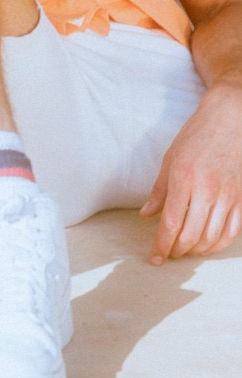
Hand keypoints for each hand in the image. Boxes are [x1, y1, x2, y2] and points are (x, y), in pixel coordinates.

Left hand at [140, 83, 241, 262]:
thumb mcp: (171, 158)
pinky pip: (231, 232)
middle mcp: (206, 190)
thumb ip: (159, 190)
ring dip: (196, 251)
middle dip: (176, 251)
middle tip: (168, 254)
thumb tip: (146, 215)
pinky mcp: (241, 199)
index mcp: (184, 178)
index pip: (170, 223)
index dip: (161, 245)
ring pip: (211, 238)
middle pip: (190, 235)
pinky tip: (207, 246)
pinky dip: (218, 245)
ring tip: (184, 250)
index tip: (155, 257)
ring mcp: (227, 196)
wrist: (230, 119)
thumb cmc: (196, 136)